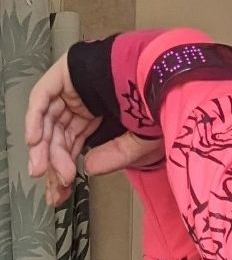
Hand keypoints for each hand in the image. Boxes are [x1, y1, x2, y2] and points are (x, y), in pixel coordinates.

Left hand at [26, 52, 163, 205]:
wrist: (169, 75)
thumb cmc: (164, 103)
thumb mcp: (140, 142)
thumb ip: (115, 155)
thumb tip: (90, 167)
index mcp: (104, 113)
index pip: (74, 141)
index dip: (65, 164)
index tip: (61, 188)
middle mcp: (87, 100)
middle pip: (59, 133)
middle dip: (54, 160)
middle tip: (53, 184)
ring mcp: (76, 85)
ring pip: (49, 118)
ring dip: (43, 146)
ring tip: (43, 168)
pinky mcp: (67, 71)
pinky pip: (43, 96)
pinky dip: (35, 119)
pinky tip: (36, 141)